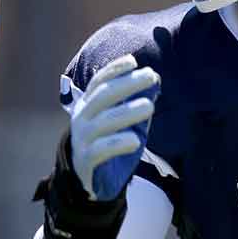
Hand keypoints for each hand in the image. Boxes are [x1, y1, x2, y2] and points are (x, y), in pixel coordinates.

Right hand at [60, 55, 159, 200]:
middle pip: (103, 96)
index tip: (133, 61)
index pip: (98, 82)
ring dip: (127, 112)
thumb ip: (132, 103)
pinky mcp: (86, 159)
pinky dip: (117, 143)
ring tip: (150, 106)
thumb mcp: (117, 120)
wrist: (84, 177)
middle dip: (127, 84)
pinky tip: (135, 141)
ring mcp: (82, 138)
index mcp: (88, 104)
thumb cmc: (105, 141)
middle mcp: (82, 118)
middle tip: (150, 76)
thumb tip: (154, 82)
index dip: (114, 70)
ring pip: (103, 122)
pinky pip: (101, 150)